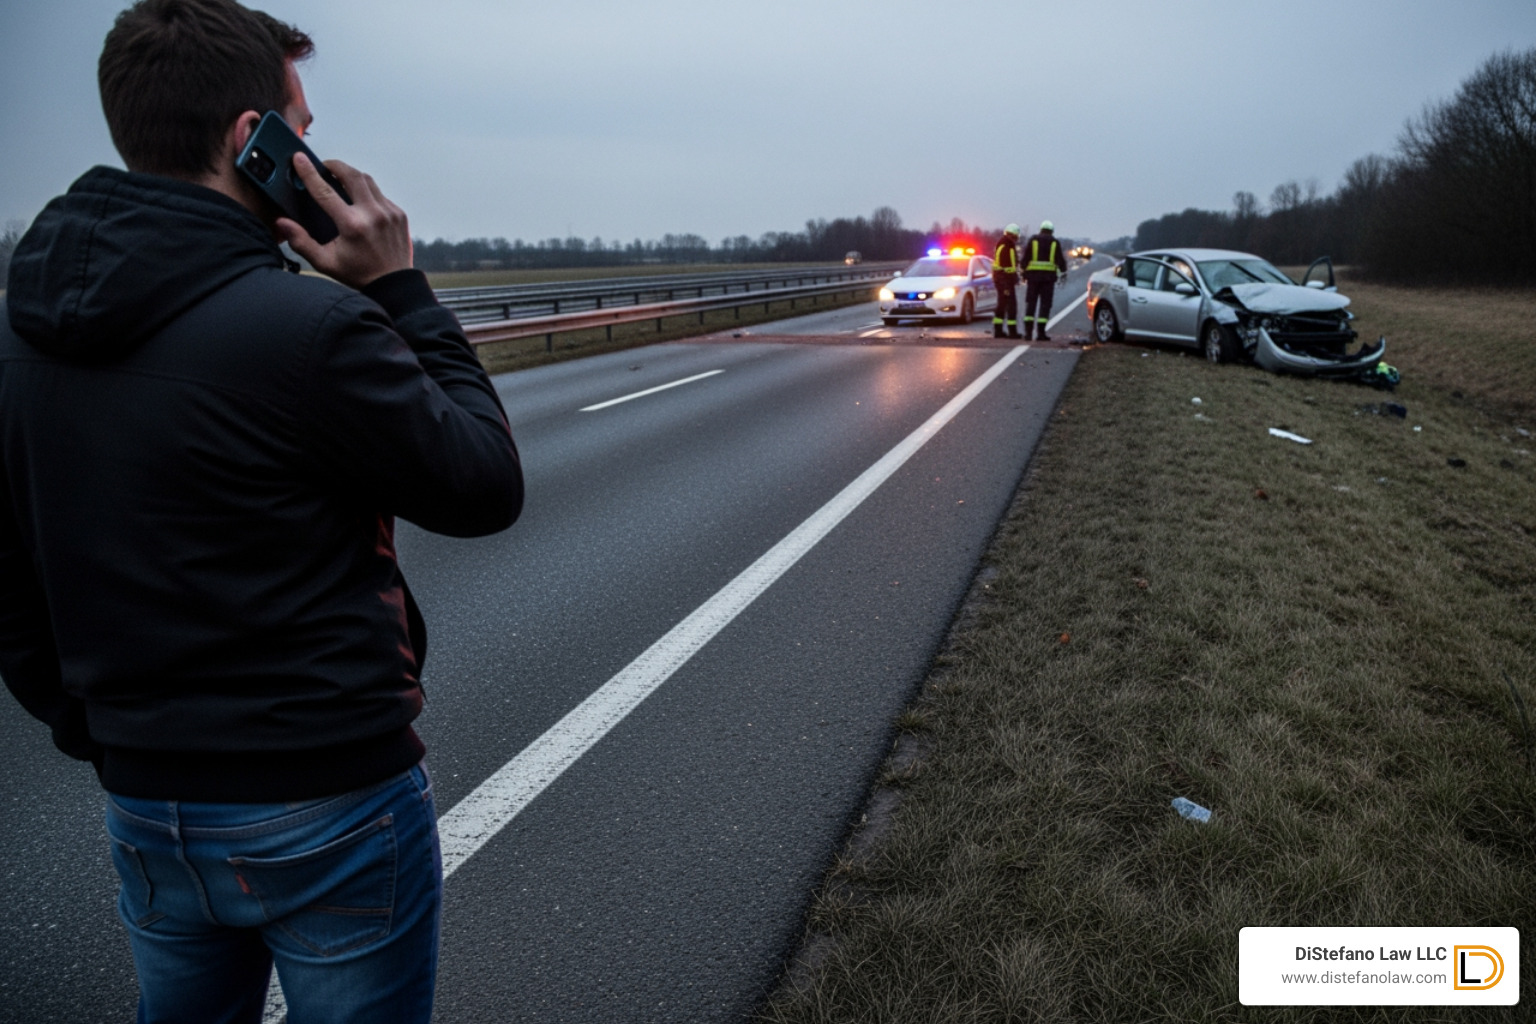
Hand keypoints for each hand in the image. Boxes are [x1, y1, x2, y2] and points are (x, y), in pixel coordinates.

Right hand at [276, 154, 412, 289]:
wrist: (394, 285)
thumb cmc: (358, 274)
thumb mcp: (325, 262)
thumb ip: (301, 241)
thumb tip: (282, 223)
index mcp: (352, 225)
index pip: (325, 191)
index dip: (309, 173)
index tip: (299, 159)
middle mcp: (372, 214)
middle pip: (351, 175)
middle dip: (334, 165)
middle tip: (323, 165)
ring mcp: (389, 212)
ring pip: (367, 180)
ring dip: (351, 175)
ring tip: (339, 177)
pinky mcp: (399, 214)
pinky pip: (380, 194)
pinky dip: (367, 191)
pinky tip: (358, 198)